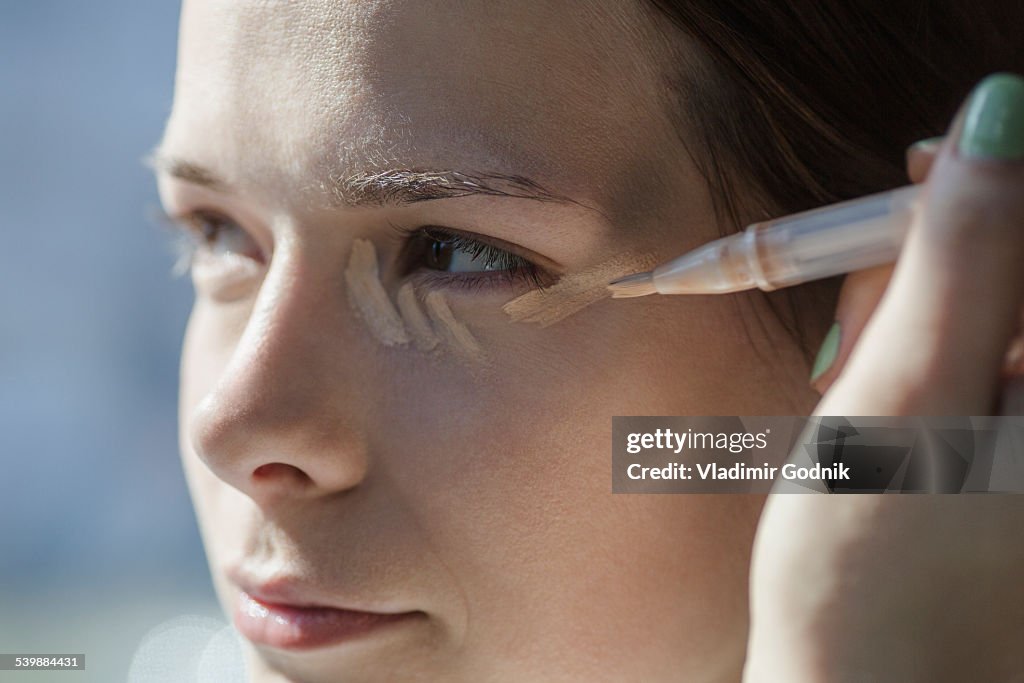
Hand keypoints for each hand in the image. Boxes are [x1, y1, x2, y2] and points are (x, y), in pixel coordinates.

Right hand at [744, 73, 1023, 682]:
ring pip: (975, 326)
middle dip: (926, 281)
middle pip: (1009, 284)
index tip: (907, 185)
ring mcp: (1022, 444)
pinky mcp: (996, 464)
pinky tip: (867, 414)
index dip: (983, 198)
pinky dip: (905, 374)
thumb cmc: (869, 564)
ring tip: (849, 394)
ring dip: (903, 330)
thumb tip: (998, 114)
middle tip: (857, 336)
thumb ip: (962, 254)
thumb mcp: (909, 391)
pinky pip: (960, 377)